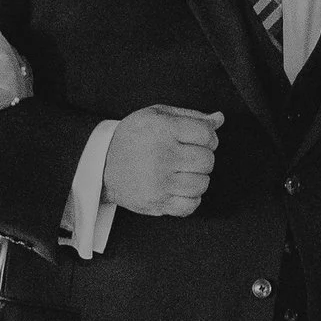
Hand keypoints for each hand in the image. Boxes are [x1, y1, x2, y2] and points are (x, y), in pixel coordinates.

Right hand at [101, 104, 222, 217]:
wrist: (100, 164)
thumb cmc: (132, 136)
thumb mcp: (156, 115)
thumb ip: (190, 116)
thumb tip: (219, 118)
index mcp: (163, 129)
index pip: (207, 134)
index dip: (209, 137)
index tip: (199, 140)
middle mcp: (162, 155)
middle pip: (207, 160)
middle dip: (203, 157)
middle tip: (189, 156)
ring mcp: (159, 182)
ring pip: (202, 183)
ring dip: (198, 178)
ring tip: (183, 172)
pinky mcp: (157, 202)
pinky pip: (191, 205)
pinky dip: (191, 198)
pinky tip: (180, 188)